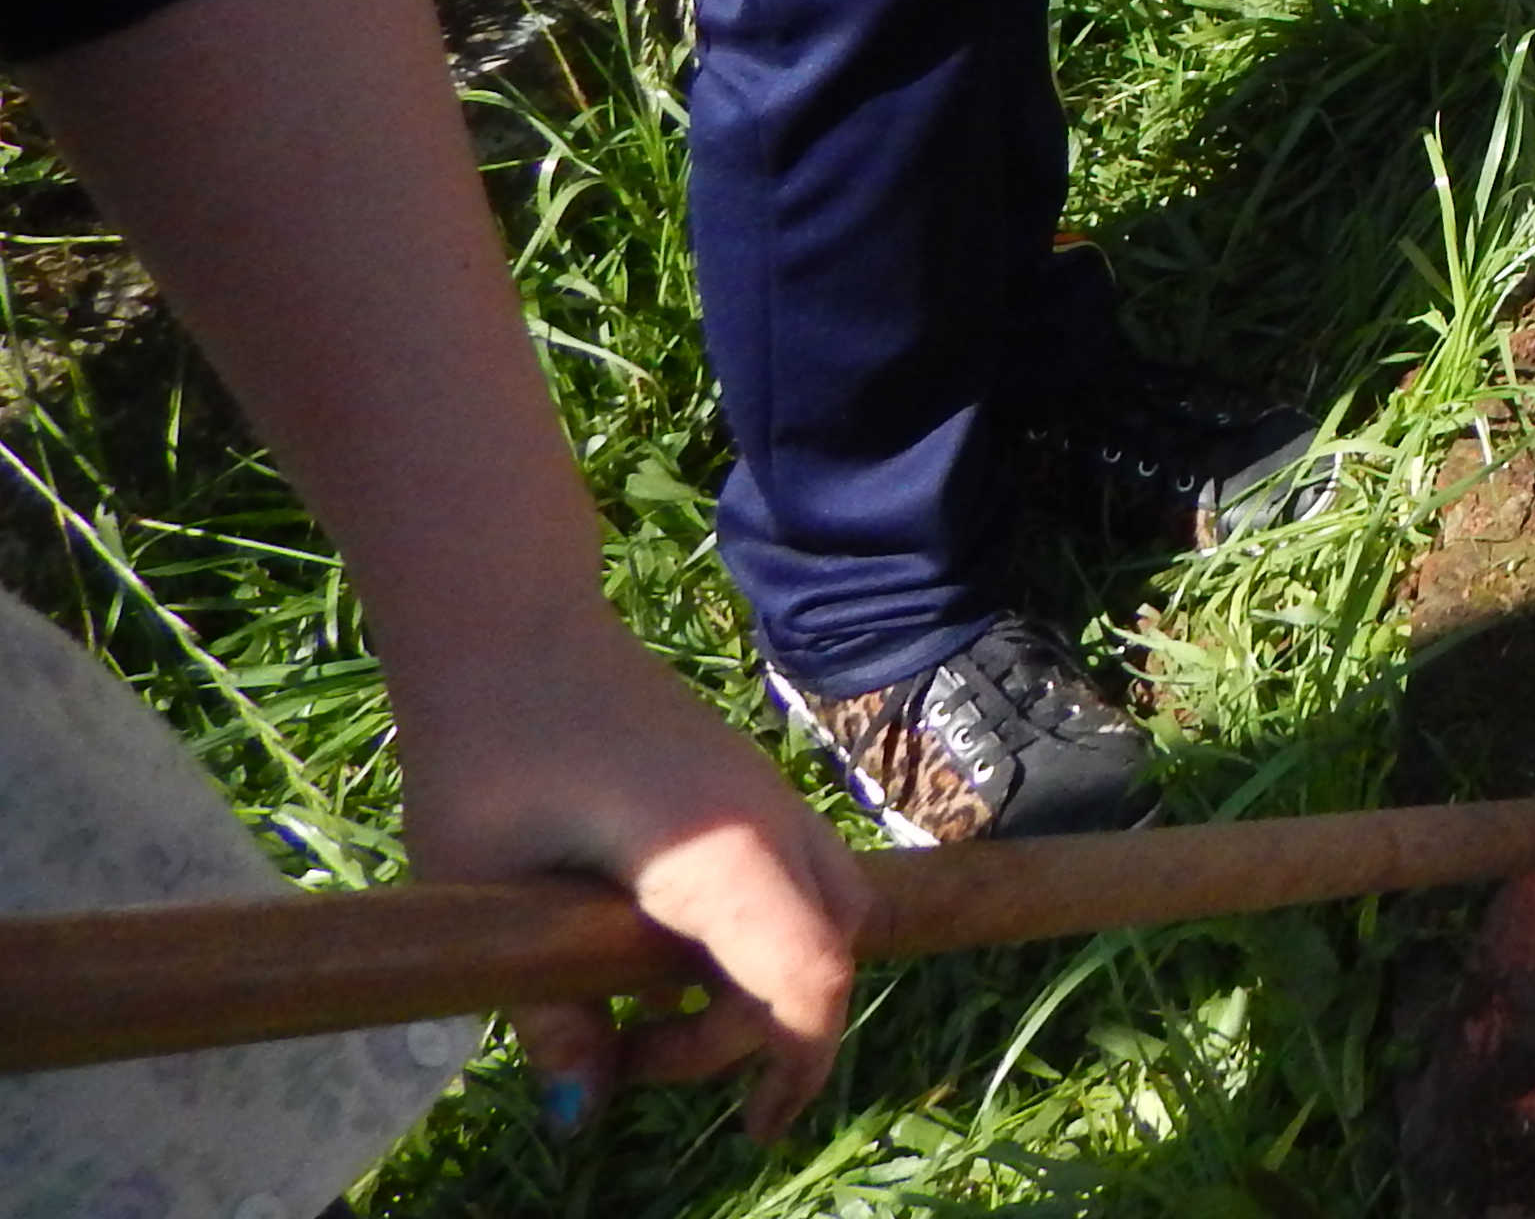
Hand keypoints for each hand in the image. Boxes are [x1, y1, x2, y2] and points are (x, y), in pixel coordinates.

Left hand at [395, 618, 867, 1138]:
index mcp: (717, 850)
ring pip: (821, 911)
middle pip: (828, 949)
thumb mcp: (489, 893)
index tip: (751, 1130)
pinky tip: (652, 955)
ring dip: (754, 983)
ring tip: (644, 1019)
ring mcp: (765, 798)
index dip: (795, 1062)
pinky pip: (790, 880)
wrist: (505, 624)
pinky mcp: (743, 789)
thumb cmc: (486, 752)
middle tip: (634, 1060)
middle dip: (753, 1033)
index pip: (807, 973)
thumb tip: (581, 1111)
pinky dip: (750, 939)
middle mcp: (769, 821)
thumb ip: (546, 1007)